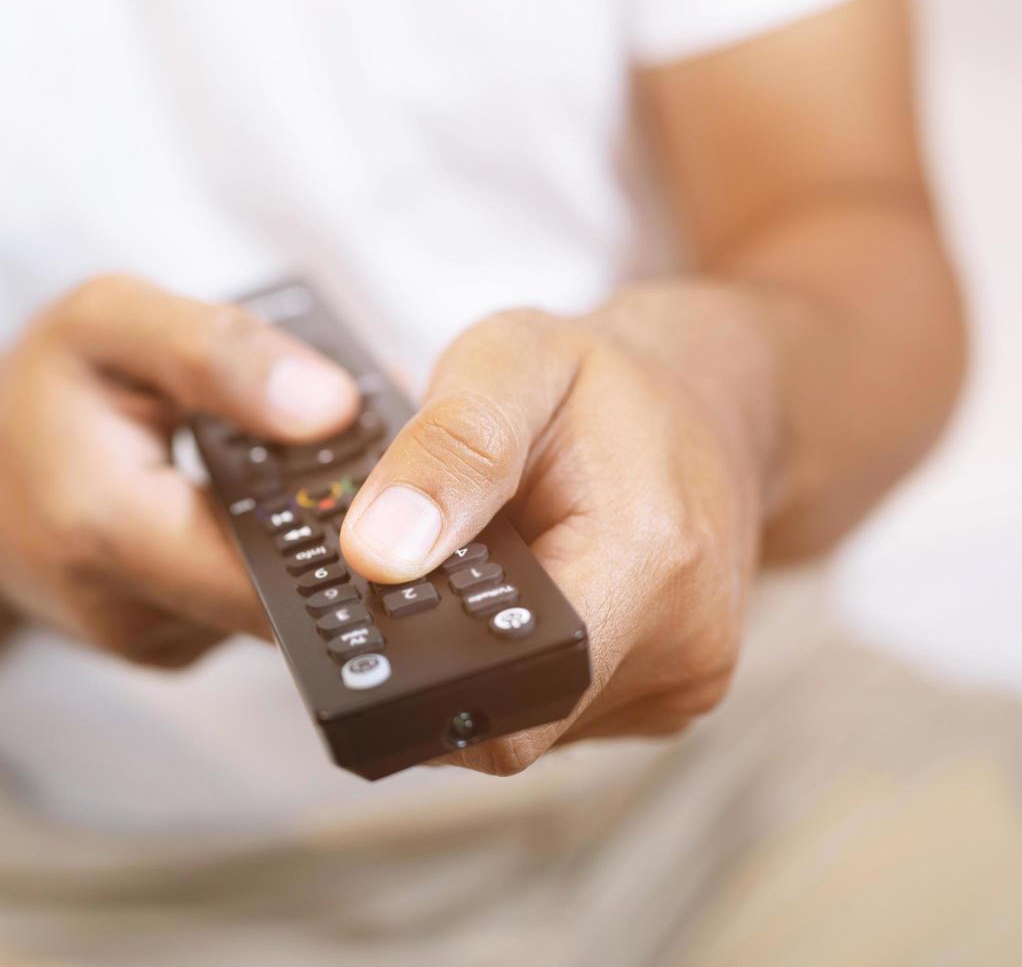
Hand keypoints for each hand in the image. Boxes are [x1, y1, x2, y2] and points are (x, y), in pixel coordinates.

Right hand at [0, 274, 359, 667]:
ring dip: (309, 536)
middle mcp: (133, 614)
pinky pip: (248, 601)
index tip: (404, 478)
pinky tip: (264, 502)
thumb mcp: (107, 322)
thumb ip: (216, 350)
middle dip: (343, 527)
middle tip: (377, 460)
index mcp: (110, 532)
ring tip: (310, 465)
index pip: (278, 570)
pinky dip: (268, 549)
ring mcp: (153, 643)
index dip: (358, 528)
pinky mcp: (169, 648)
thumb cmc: (38, 391)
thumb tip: (332, 404)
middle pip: (292, 596)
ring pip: (277, 599)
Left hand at [338, 284, 775, 773]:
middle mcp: (685, 644)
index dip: (415, 675)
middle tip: (432, 564)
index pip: (501, 694)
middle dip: (443, 658)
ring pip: (531, 722)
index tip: (378, 612)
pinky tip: (522, 594)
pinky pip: (561, 710)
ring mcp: (681, 682)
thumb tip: (379, 554)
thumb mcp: (511, 363)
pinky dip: (519, 660)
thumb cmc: (609, 379)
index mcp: (650, 563)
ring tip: (491, 566)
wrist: (707, 396)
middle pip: (508, 720)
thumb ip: (446, 453)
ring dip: (482, 659)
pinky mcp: (668, 696)